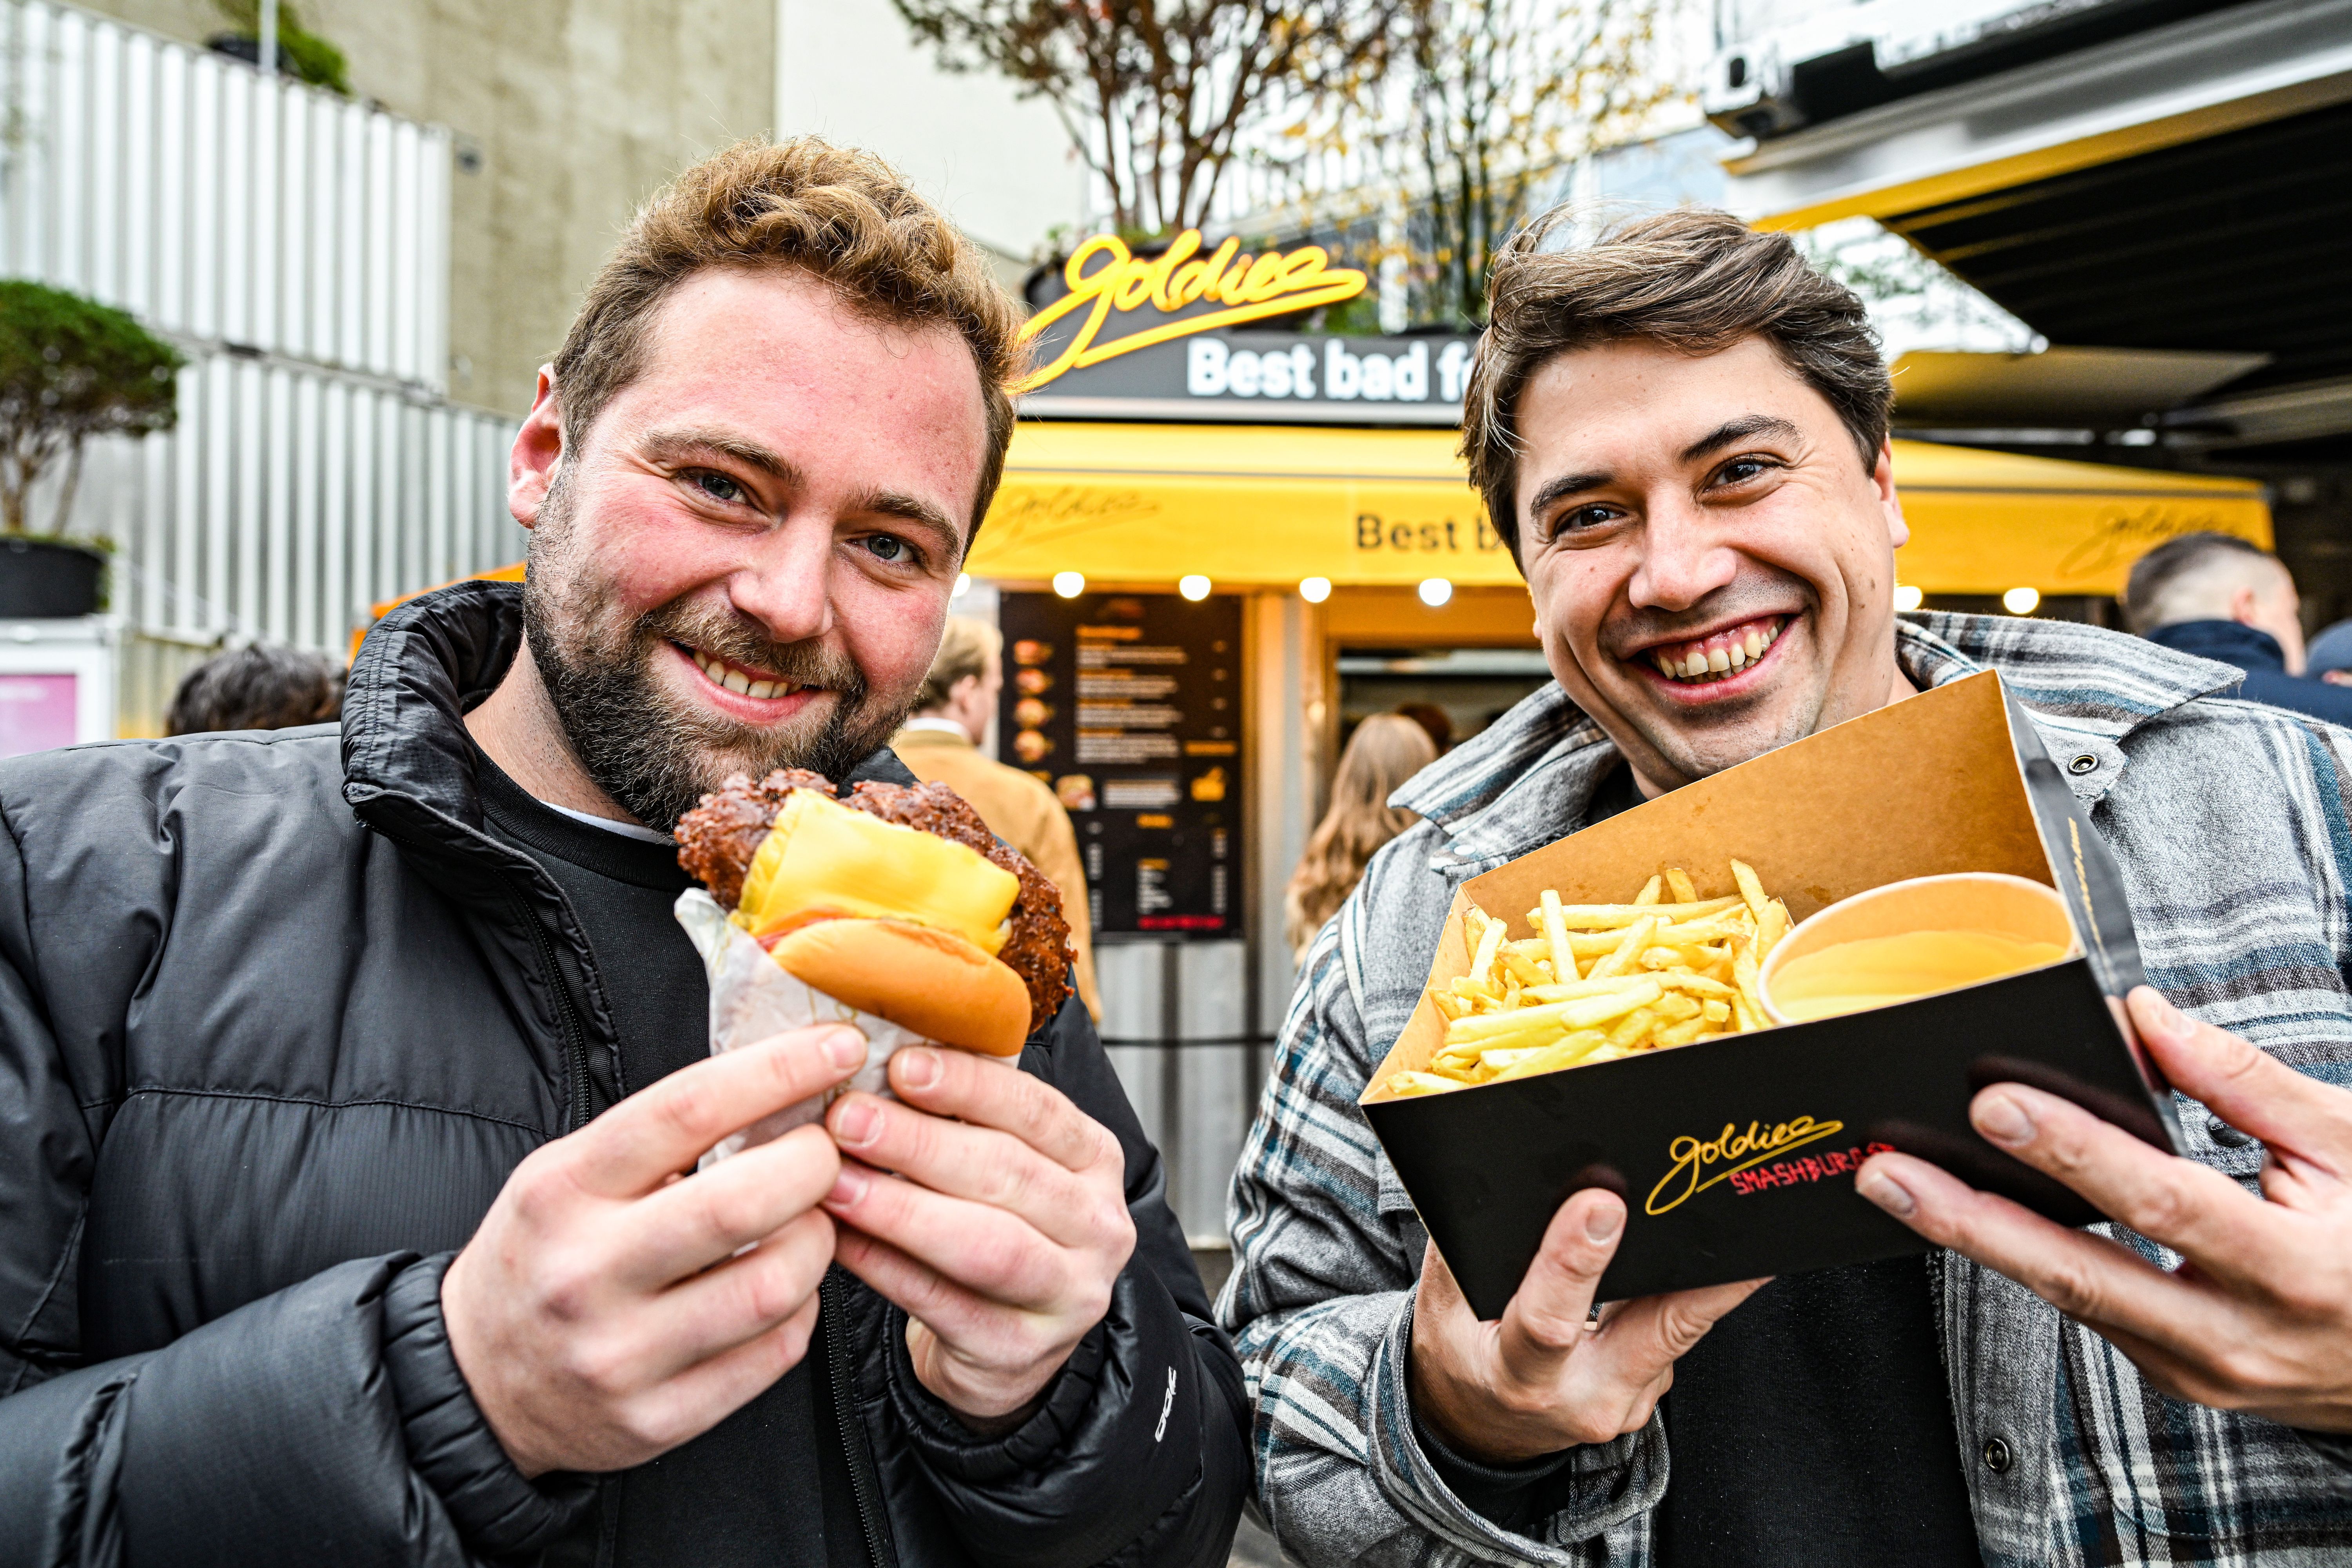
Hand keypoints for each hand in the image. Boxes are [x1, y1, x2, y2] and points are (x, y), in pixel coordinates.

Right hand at [443, 1025, 864, 1475]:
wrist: (477, 1382)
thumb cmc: (546, 1253)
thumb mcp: (570, 1174)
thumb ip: (662, 1136)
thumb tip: (783, 1083)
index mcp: (564, 1190)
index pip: (688, 1109)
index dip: (779, 1070)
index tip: (839, 1045)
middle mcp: (586, 1272)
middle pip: (743, 1203)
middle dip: (814, 1164)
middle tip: (824, 1153)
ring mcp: (620, 1354)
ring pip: (774, 1285)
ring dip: (817, 1241)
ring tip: (805, 1224)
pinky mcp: (655, 1419)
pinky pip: (774, 1352)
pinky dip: (800, 1310)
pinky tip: (780, 1290)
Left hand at [822, 1045, 1134, 1426]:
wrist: (1007, 1343)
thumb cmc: (994, 1227)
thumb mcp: (1002, 1164)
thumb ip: (962, 1118)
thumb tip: (878, 1060)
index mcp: (1094, 1159)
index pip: (1037, 1110)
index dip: (967, 1084)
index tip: (899, 1065)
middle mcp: (1097, 1225)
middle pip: (1007, 1173)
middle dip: (918, 1143)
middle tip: (847, 1119)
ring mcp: (1068, 1293)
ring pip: (983, 1243)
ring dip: (900, 1207)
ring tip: (834, 1181)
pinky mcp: (1019, 1351)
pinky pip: (942, 1302)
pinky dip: (885, 1267)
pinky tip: (839, 1238)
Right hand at [1409, 1189, 1766, 1463]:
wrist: (1477, 1430)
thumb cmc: (1459, 1359)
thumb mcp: (1439, 1306)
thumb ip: (1460, 1250)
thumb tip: (1489, 1182)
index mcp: (1518, 1377)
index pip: (1550, 1319)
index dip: (1575, 1261)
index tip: (1600, 1205)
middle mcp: (1582, 1399)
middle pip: (1659, 1332)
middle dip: (1702, 1283)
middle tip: (1736, 1230)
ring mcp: (1624, 1402)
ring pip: (1677, 1330)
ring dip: (1707, 1282)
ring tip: (1738, 1232)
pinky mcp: (1647, 1393)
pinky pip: (1674, 1335)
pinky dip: (1683, 1293)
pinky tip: (1690, 1261)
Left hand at [1856, 985, 2351, 1432]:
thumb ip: (2244, 1081)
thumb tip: (2143, 1017)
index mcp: (2294, 1270)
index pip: (2161, 1200)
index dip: (2073, 1150)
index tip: (1996, 1102)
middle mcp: (2241, 1335)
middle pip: (2084, 1274)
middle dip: (1973, 1220)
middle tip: (1890, 1172)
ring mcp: (2204, 1370)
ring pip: (2072, 1299)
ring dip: (1980, 1240)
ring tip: (1899, 1186)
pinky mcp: (2181, 1378)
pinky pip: (2092, 1312)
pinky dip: (2027, 1262)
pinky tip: (1971, 1217)